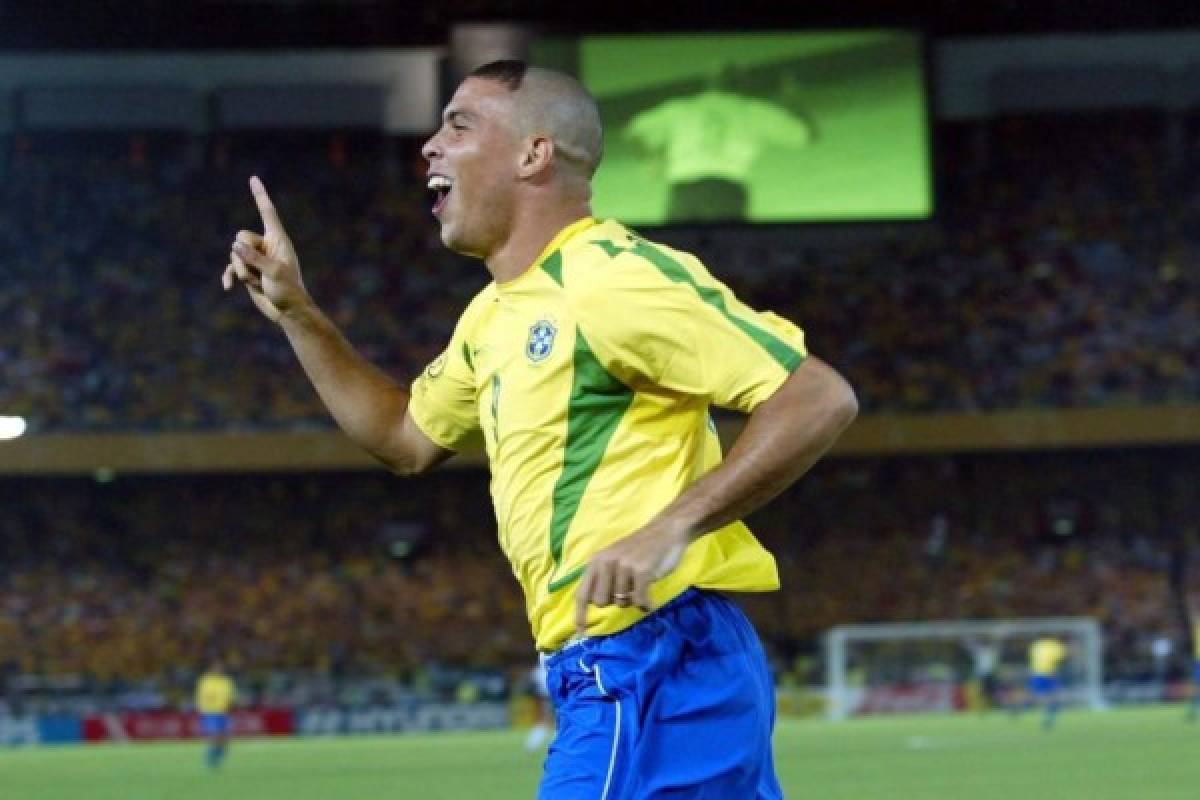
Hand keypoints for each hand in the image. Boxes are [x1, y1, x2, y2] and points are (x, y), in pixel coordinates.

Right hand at [221, 176, 309, 323]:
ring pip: (234, 254)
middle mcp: (265, 245)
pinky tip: (228, 287)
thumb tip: (235, 246)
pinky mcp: (248, 271)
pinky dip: (230, 276)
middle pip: (241, 237)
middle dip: (245, 256)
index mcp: (278, 240)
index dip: (260, 195)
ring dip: (243, 271)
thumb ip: (254, 258)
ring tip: (258, 283)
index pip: (267, 212)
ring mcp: (255, 258)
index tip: (253, 178)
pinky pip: (231, 267)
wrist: (288, 311)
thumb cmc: (288, 291)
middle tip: (261, 272)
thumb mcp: (274, 273)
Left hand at [574, 520, 690, 636]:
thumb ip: (602, 578)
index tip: (580, 632)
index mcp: (596, 561)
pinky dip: (646, 604)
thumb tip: (595, 604)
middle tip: (628, 588)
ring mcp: (623, 567)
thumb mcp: (614, 559)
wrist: (666, 531)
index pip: (582, 593)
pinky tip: (650, 599)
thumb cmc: (640, 549)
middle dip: (614, 601)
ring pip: (621, 603)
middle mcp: (606, 563)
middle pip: (601, 602)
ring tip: (641, 584)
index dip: (580, 614)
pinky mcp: (641, 571)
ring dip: (633, 599)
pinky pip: (639, 601)